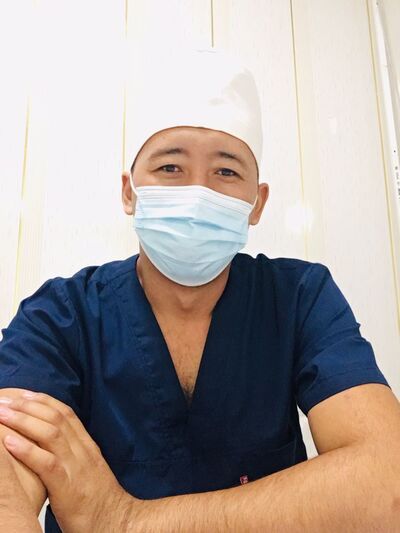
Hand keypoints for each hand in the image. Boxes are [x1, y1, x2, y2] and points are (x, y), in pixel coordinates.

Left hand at [0, 390, 139, 532]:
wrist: (117, 522)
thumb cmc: (98, 502)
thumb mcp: (89, 470)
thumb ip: (75, 454)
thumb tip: (53, 443)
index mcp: (87, 446)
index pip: (66, 413)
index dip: (43, 401)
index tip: (24, 394)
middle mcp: (83, 451)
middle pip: (56, 418)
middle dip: (28, 406)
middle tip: (5, 400)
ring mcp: (76, 467)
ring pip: (50, 434)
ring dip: (23, 421)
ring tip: (1, 414)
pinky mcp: (68, 487)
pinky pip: (46, 463)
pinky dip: (26, 449)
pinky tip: (9, 442)